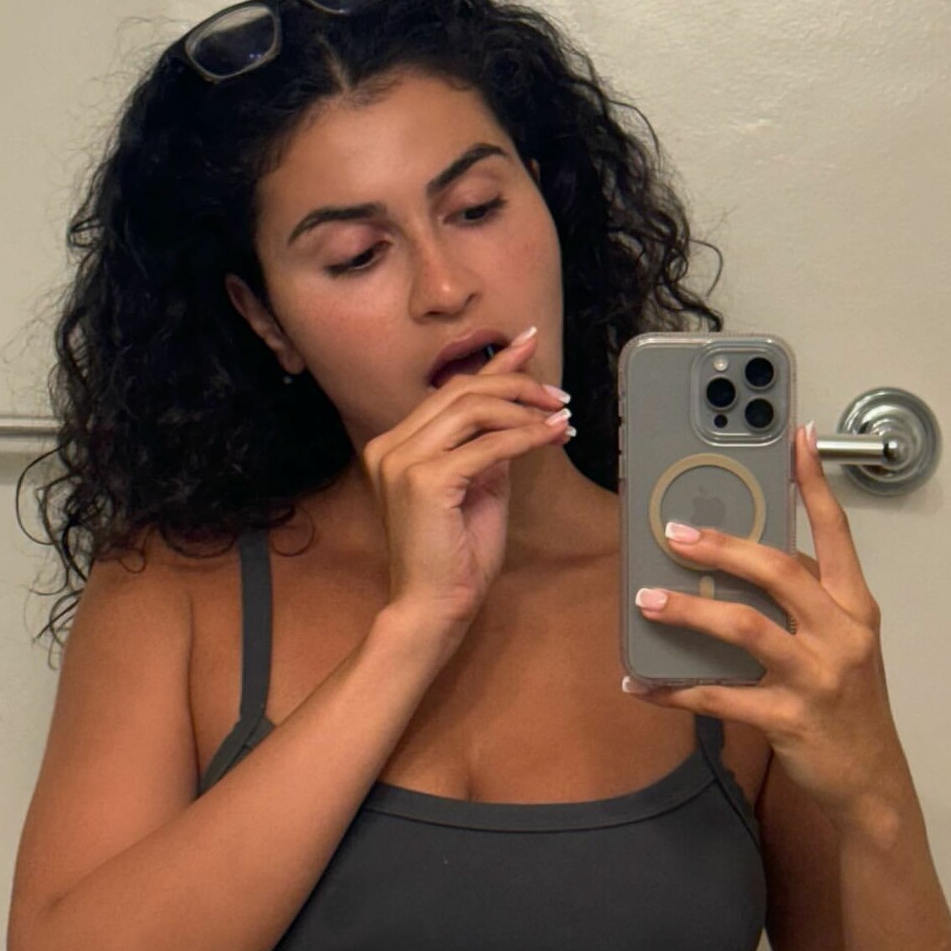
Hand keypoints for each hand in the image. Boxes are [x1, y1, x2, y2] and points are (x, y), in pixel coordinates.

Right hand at [361, 327, 571, 630]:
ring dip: (524, 408)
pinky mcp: (425, 481)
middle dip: (517, 385)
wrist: (433, 608)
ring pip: (472, 409)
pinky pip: (486, 445)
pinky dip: (524, 436)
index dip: (493, 364)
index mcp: (395, 446)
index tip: (528, 342)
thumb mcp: (478, 489)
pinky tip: (551, 435)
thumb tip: (520, 415)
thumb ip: (488, 449)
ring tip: (560, 417)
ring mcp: (402, 462)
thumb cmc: (455, 559)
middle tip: (559, 396)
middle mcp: (390, 447)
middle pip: (461, 391)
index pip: (449, 391)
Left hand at [626, 425, 912, 830]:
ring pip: (745, 628)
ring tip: (647, 600)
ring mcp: (816, 677)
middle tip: (674, 533)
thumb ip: (810, 603)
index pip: (836, 534)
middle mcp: (841, 634)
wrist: (869, 779)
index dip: (814, 485)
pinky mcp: (787, 719)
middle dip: (722, 547)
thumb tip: (750, 564)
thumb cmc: (849, 706)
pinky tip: (641, 685)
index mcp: (855, 607)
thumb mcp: (846, 644)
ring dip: (689, 612)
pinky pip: (719, 699)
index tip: (794, 439)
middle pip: (778, 571)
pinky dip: (674, 691)